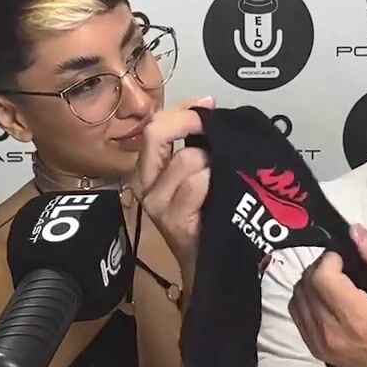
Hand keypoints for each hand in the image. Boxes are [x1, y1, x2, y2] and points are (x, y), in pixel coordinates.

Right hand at [131, 96, 214, 295]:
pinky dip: (212, 182)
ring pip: (184, 159)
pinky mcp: (172, 221)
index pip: (156, 122)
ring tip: (221, 176)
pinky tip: (220, 193)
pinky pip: (195, 184)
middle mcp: (145, 181)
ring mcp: (156, 202)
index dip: (182, 108)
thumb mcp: (201, 169)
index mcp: (150, 165)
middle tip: (214, 131)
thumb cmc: (207, 214)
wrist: (209, 262)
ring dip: (211, 161)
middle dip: (190, 124)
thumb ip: (198, 140)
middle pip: (156, 133)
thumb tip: (207, 105)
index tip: (208, 104)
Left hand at [289, 224, 366, 366]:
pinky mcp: (318, 352)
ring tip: (335, 283)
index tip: (348, 259)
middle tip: (343, 268)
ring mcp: (321, 345)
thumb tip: (354, 231)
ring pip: (296, 299)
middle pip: (305, 285)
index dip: (331, 259)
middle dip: (321, 268)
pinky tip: (328, 300)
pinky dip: (307, 302)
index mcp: (356, 317)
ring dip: (312, 284)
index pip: (321, 276)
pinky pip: (297, 316)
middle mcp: (332, 333)